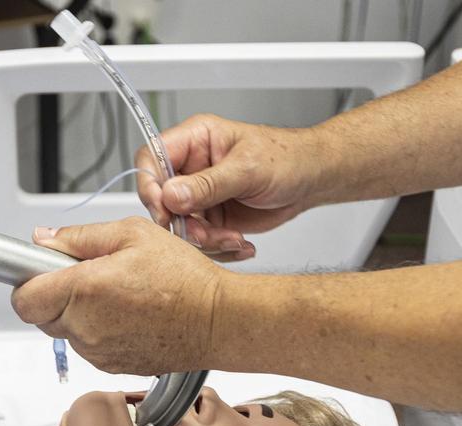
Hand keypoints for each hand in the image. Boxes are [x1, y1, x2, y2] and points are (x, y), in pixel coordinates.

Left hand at [11, 217, 225, 374]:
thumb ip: (80, 237)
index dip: (27, 281)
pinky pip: (89, 345)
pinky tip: (128, 313)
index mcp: (85, 289)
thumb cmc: (185, 278)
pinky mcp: (111, 366)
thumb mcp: (133, 234)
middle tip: (89, 275)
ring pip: (66, 331)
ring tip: (117, 294)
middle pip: (41, 315)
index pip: (23, 297)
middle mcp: (86, 326)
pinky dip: (99, 330)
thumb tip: (44, 239)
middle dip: (55, 293)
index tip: (40, 270)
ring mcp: (98, 351)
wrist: (218, 320)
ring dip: (79, 313)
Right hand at [136, 114, 323, 261]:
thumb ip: (208, 184)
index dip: (150, 185)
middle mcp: (192, 168)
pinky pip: (201, 240)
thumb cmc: (286, 158)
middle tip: (204, 234)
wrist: (311, 180)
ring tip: (234, 239)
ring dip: (205, 240)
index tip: (163, 209)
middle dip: (183, 223)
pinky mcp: (212, 218)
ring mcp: (200, 195)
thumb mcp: (247, 169)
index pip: (152, 157)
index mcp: (195, 140)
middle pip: (162, 199)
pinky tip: (241, 244)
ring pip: (181, 226)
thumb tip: (171, 195)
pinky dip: (219, 248)